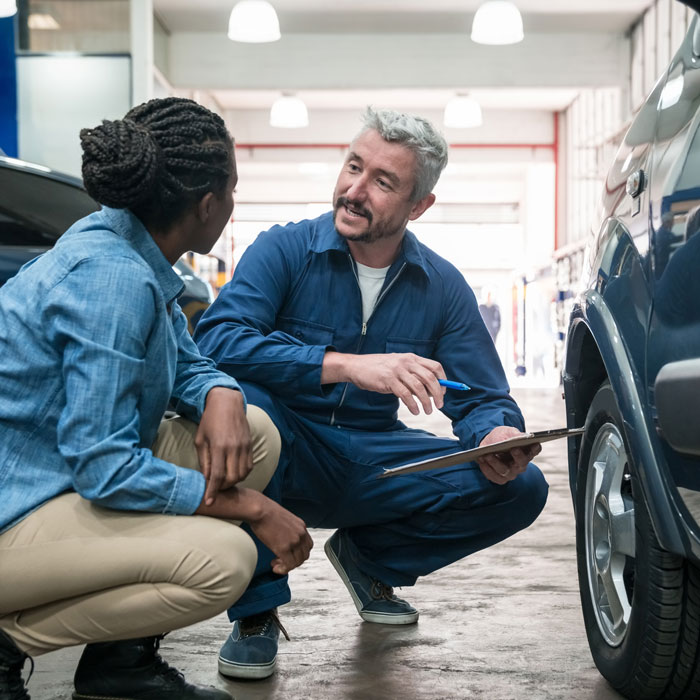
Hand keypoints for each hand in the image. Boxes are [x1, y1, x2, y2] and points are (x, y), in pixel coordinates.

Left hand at [196, 387, 251, 504]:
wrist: (227, 403)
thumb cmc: (209, 420)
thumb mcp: (201, 440)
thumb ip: (204, 460)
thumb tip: (206, 479)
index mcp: (219, 446)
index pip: (217, 476)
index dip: (213, 491)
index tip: (209, 502)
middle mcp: (234, 448)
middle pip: (233, 478)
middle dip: (223, 488)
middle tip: (215, 489)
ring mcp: (244, 446)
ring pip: (243, 474)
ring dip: (233, 482)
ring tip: (224, 481)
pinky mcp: (250, 445)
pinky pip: (249, 466)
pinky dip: (242, 473)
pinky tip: (233, 472)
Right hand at [248, 498, 313, 574]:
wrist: (259, 509)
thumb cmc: (266, 511)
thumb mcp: (284, 519)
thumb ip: (288, 529)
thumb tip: (284, 538)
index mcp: (301, 526)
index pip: (308, 545)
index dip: (299, 553)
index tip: (290, 555)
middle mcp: (300, 534)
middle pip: (304, 555)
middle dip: (294, 561)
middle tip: (282, 561)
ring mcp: (294, 541)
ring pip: (298, 562)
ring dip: (287, 566)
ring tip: (276, 564)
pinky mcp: (284, 548)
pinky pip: (289, 565)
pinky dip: (283, 570)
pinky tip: (275, 567)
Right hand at [323, 351, 445, 414]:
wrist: (356, 367)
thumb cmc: (378, 369)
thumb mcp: (398, 366)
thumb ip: (413, 374)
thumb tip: (431, 390)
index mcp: (411, 357)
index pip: (435, 366)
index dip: (443, 380)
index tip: (444, 392)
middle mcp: (406, 362)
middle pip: (430, 378)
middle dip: (438, 394)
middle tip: (439, 405)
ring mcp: (397, 371)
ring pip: (419, 388)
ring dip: (426, 402)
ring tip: (427, 411)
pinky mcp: (388, 380)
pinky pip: (406, 395)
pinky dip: (413, 405)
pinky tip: (415, 410)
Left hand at [476, 426, 541, 484]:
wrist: (489, 443)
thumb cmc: (502, 437)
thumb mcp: (507, 432)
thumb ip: (514, 434)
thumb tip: (521, 438)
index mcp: (527, 451)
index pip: (535, 450)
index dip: (535, 448)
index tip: (534, 443)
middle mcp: (521, 465)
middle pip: (522, 463)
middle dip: (518, 456)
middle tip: (513, 448)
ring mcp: (511, 473)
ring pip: (505, 471)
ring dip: (495, 463)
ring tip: (487, 455)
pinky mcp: (500, 478)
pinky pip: (494, 476)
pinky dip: (486, 469)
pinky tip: (481, 460)